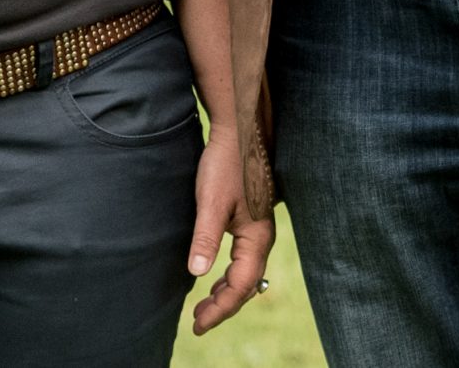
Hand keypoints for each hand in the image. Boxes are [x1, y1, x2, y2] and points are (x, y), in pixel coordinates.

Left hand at [187, 126, 274, 334]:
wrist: (239, 134)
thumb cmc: (225, 166)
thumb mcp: (211, 202)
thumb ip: (206, 238)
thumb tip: (197, 273)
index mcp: (256, 239)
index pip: (239, 287)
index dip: (219, 309)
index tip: (198, 324)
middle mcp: (261, 240)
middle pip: (245, 286)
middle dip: (222, 307)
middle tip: (197, 322)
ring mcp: (257, 232)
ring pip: (245, 275)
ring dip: (225, 293)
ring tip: (203, 307)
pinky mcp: (250, 223)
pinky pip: (242, 261)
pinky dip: (228, 276)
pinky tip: (214, 278)